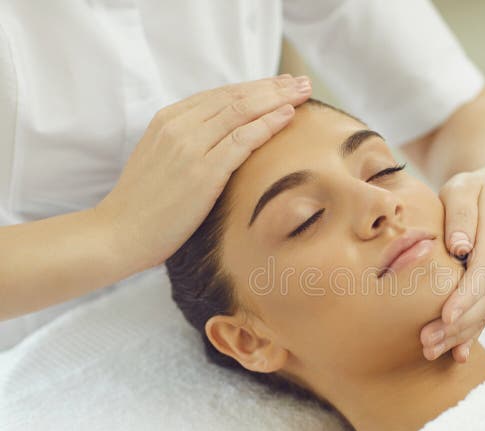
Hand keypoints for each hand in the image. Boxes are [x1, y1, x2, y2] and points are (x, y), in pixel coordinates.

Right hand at [95, 74, 311, 270]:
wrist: (119, 233)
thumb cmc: (144, 206)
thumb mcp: (163, 161)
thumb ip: (189, 144)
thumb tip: (223, 142)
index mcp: (168, 119)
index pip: (221, 94)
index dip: (255, 87)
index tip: (282, 84)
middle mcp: (179, 126)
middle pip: (236, 97)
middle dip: (273, 87)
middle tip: (302, 82)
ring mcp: (190, 147)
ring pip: (242, 111)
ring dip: (278, 99)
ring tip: (304, 92)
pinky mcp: (202, 172)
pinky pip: (242, 140)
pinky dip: (268, 124)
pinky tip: (288, 117)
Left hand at [420, 164, 484, 361]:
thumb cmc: (472, 190)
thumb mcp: (463, 190)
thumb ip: (461, 215)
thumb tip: (458, 247)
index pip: (483, 273)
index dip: (466, 298)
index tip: (446, 316)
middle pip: (484, 301)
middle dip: (458, 326)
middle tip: (427, 342)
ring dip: (460, 336)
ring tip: (430, 351)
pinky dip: (471, 336)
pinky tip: (457, 356)